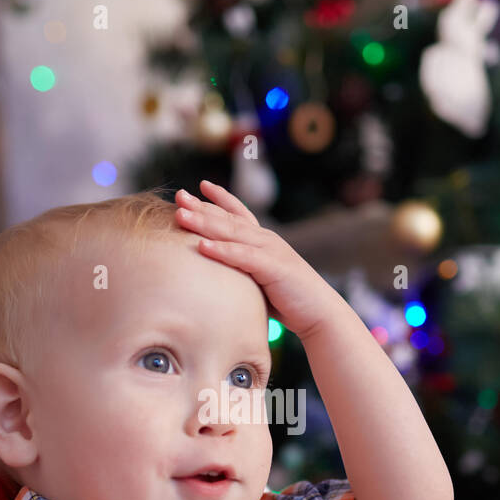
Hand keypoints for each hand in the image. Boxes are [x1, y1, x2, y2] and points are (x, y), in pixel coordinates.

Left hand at [174, 180, 342, 337]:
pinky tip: (202, 245)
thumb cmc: (289, 301)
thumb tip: (219, 280)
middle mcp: (266, 240)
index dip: (219, 199)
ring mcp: (270, 251)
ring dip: (204, 223)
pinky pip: (242, 256)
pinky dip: (222, 250)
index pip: (239, 214)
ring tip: (181, 216)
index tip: (200, 187)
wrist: (320, 313)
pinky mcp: (272, 268)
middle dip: (202, 207)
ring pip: (232, 233)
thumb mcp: (261, 282)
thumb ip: (243, 273)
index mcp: (263, 242)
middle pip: (228, 219)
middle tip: (179, 196)